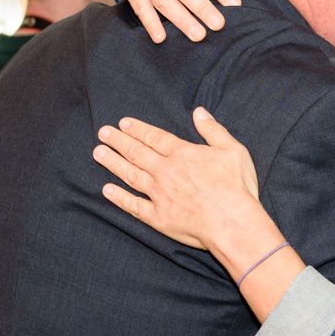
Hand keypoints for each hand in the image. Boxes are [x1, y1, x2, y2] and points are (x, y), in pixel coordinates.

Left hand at [94, 107, 261, 254]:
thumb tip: (199, 112)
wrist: (232, 223)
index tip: (123, 123)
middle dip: (118, 141)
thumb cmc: (236, 187)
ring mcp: (159, 195)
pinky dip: (119, 198)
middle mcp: (165, 172)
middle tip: (103, 133)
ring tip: (98, 153)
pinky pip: (133, 206)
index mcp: (182, 154)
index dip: (137, 129)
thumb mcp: (233, 150)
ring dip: (113, 163)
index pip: (154, 137)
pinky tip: (107, 190)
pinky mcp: (158, 217)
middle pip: (136, 153)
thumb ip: (213, 130)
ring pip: (130, 175)